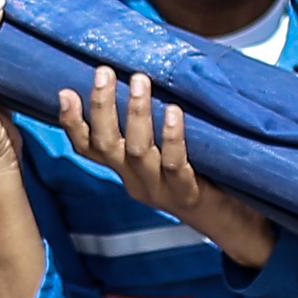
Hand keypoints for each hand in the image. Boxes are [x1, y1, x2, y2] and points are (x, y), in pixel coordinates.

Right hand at [61, 67, 277, 270]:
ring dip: (136, 114)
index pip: (89, 148)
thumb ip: (151, 129)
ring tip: (140, 81)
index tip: (65, 92)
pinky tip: (173, 112)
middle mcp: (135, 180)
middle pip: (106, 144)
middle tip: (104, 72)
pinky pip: (175, 164)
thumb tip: (142, 79)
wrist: (232, 225)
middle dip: (102, 107)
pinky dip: (173, 137)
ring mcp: (159, 189)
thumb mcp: (164, 155)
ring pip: (137, 150)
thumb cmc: (199, 177)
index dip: (72, 124)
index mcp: (125, 170)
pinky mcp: (187, 193)